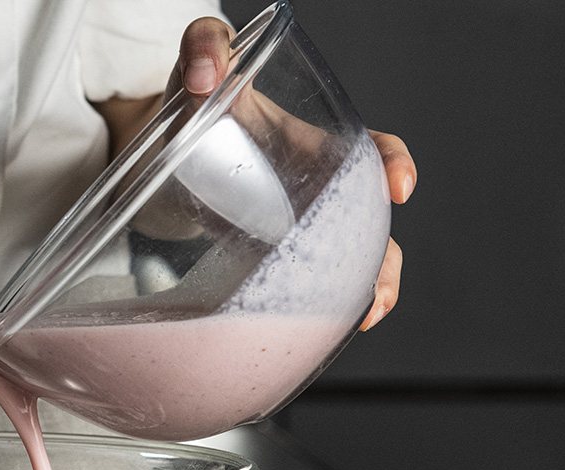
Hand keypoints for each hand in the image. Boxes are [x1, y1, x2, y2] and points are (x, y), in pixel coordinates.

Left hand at [168, 18, 415, 331]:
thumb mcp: (201, 63)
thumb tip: (203, 73)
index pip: (370, 148)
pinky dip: (321, 305)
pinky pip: (307, 284)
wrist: (166, 141)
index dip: (392, 163)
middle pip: (372, 223)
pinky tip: (324, 327)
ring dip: (365, 289)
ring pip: (350, 261)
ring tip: (363, 316)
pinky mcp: (269, 255)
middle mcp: (316, 187)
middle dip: (385, 254)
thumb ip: (205, 47)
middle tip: (379, 283)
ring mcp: (296, 225)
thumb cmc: (198, 97)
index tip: (397, 186)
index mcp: (313, 141)